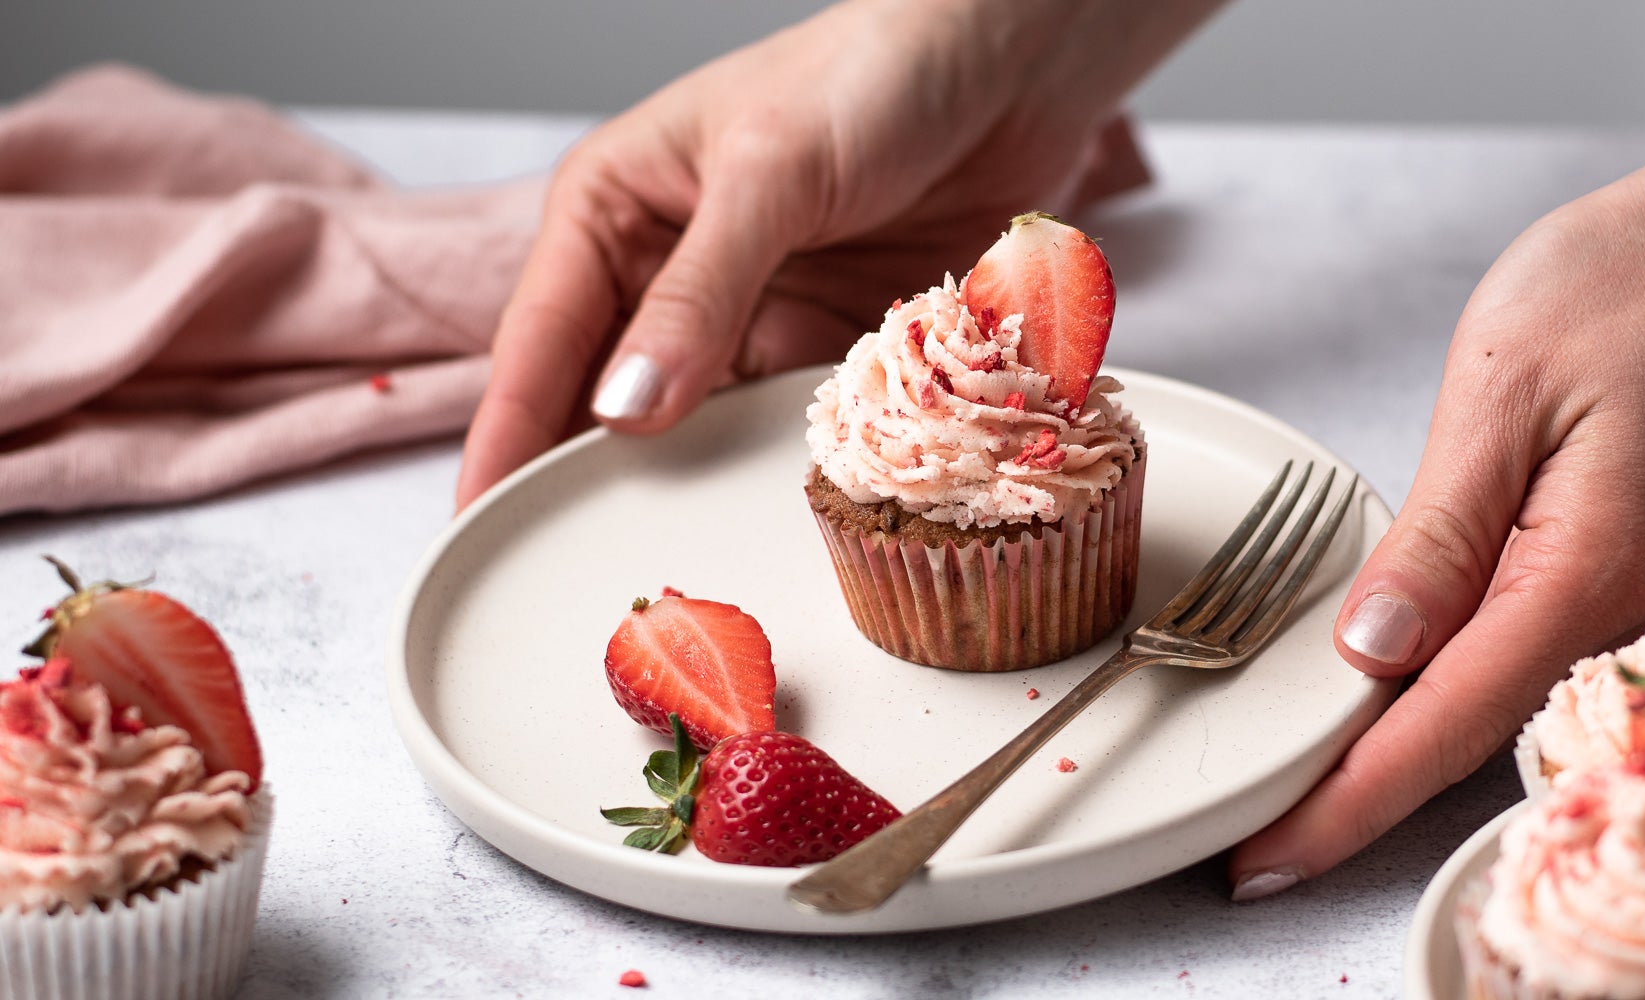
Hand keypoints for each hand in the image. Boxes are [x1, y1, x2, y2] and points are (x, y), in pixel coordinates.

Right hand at [456, 0, 1218, 508]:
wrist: (1013, 65)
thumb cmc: (872, 75)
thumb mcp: (769, 173)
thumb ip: (699, 294)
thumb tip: (624, 410)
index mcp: (613, 211)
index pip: (540, 342)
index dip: (508, 436)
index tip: (482, 523)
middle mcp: (669, 272)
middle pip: (609, 400)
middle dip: (590, 481)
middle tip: (569, 577)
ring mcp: (750, 315)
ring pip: (697, 427)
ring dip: (690, 484)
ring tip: (669, 563)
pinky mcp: (826, 345)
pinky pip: (786, 426)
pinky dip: (778, 466)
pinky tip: (768, 513)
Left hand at [1227, 172, 1644, 897]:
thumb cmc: (1626, 292)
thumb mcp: (1502, 392)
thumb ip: (1438, 533)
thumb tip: (1375, 649)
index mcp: (1585, 572)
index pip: (1445, 723)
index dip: (1348, 801)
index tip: (1266, 856)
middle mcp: (1616, 616)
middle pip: (1463, 744)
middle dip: (1353, 805)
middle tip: (1247, 848)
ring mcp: (1621, 610)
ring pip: (1486, 717)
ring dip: (1388, 764)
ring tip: (1287, 798)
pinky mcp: (1610, 587)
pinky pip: (1511, 670)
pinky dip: (1434, 707)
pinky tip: (1373, 714)